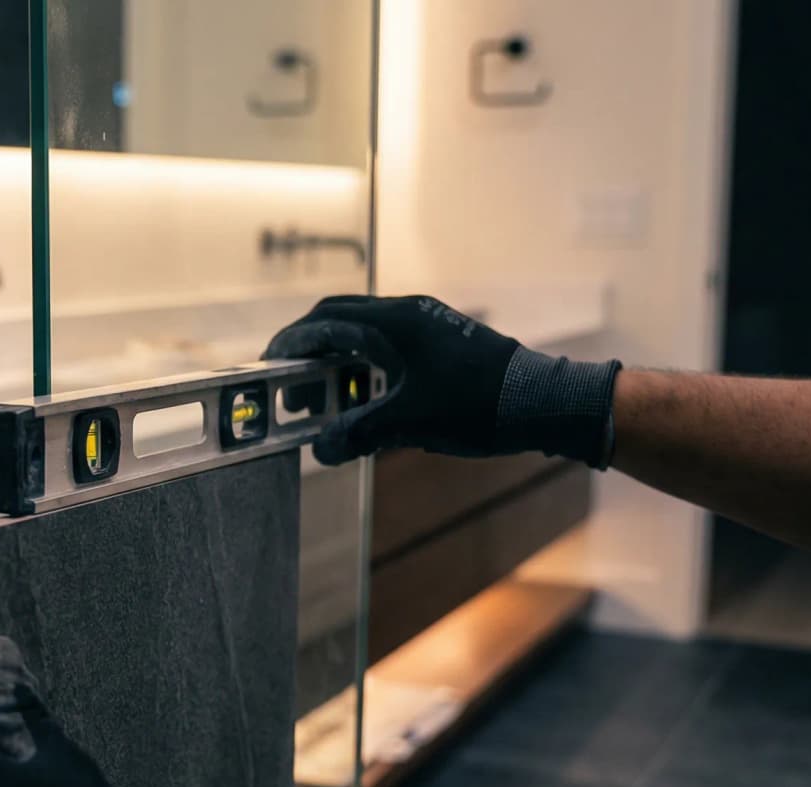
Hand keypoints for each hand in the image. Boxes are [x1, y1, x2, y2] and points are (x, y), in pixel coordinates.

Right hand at [264, 295, 621, 466]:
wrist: (543, 402)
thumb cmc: (476, 406)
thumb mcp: (409, 424)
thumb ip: (358, 433)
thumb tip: (320, 449)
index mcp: (393, 323)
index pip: (323, 323)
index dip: (289, 344)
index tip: (267, 367)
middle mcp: (407, 314)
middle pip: (339, 322)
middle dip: (309, 355)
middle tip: (291, 391)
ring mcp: (427, 325)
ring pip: (365, 336)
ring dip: (339, 365)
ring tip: (326, 404)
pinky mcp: (442, 341)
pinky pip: (389, 347)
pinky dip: (367, 370)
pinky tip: (366, 403)